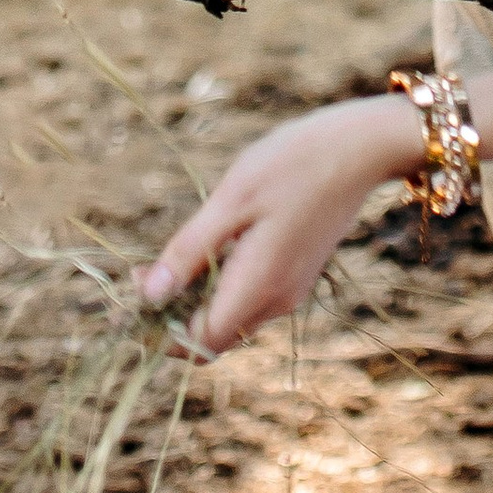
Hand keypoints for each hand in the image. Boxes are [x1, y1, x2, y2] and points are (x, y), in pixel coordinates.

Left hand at [138, 95, 416, 354]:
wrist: (360, 148)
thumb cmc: (292, 164)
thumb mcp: (231, 200)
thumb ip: (189, 251)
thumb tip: (148, 295)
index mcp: (257, 287)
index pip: (198, 345)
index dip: (160, 333)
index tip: (132, 293)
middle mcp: (276, 302)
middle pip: (211, 338)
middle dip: (171, 317)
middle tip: (140, 271)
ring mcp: (290, 290)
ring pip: (229, 319)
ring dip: (194, 300)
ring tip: (173, 254)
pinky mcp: (296, 274)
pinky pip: (247, 299)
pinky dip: (219, 286)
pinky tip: (210, 245)